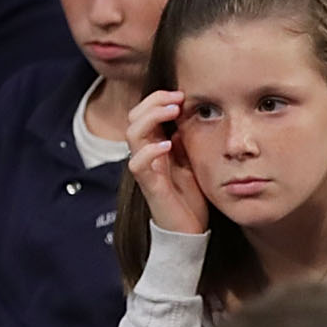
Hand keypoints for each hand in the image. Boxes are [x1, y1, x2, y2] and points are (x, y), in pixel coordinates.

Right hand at [124, 89, 208, 233]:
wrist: (190, 232)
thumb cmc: (191, 197)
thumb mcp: (193, 161)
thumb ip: (188, 140)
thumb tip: (192, 114)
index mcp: (155, 147)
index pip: (145, 113)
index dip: (158, 99)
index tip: (182, 94)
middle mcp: (146, 155)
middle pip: (134, 118)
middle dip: (153, 102)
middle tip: (177, 98)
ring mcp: (146, 170)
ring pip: (132, 135)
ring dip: (151, 118)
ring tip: (172, 111)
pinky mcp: (150, 187)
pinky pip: (138, 165)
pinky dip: (150, 151)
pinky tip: (167, 144)